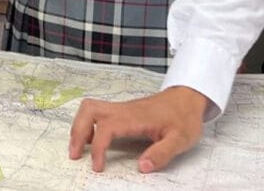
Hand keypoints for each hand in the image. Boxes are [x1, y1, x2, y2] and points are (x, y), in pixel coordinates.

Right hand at [69, 86, 208, 172]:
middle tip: (75, 154)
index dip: (98, 149)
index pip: (106, 128)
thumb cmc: (184, 117)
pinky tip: (93, 140)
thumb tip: (142, 167)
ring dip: (79, 127)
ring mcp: (121, 108)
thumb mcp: (180, 139)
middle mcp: (123, 110)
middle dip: (77, 132)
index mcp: (135, 117)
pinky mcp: (122, 110)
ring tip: (79, 148)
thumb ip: (162, 154)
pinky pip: (97, 112)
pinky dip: (88, 125)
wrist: (188, 97)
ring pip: (90, 108)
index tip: (98, 167)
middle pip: (89, 110)